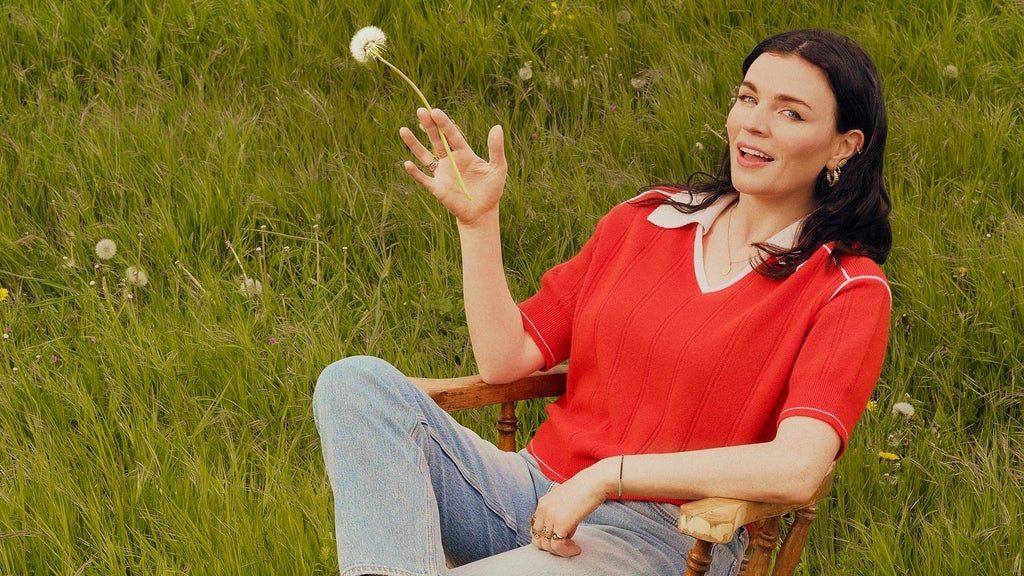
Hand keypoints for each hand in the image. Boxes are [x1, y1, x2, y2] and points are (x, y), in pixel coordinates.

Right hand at [400, 108, 506, 226]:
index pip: (452, 135)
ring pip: (424, 156)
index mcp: (464, 153)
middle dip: (429, 126)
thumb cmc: (491, 190)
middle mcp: (450, 160)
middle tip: (421, 110)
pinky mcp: (437, 188)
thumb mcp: (498, 168)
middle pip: (437, 140)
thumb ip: (496, 149)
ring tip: (403, 130)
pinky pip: (423, 178)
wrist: (483, 213)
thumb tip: (497, 127)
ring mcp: (442, 174)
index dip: (444, 123)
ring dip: (414, 144)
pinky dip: (415, 173)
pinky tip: (407, 164)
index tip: (435, 111)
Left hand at [529, 458, 615, 556]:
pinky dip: (567, 551)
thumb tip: (562, 533)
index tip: (560, 541)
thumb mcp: (565, 502)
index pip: (535, 529)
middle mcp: (543, 510)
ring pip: (547, 546)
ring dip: (561, 551)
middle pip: (538, 540)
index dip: (546, 539)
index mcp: (542, 504)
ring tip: (574, 547)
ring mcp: (551, 516)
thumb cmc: (585, 491)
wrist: (595, 482)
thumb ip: (558, 515)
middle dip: (552, 547)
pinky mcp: (561, 523)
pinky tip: (577, 549)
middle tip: (567, 546)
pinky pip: (558, 546)